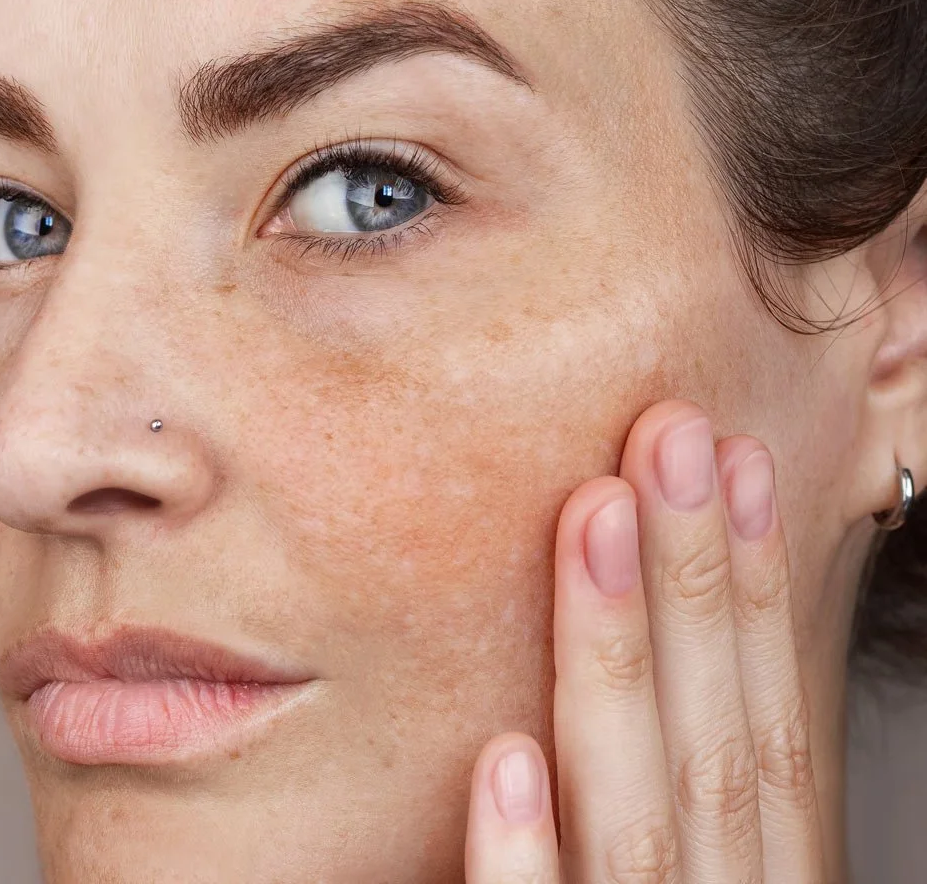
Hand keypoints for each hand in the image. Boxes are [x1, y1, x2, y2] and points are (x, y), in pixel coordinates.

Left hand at [463, 400, 825, 881]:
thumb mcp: (677, 880)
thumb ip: (662, 788)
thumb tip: (651, 632)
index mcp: (755, 883)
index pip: (769, 726)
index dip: (758, 590)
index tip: (736, 457)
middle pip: (716, 744)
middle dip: (698, 579)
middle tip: (670, 432)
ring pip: (640, 819)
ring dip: (617, 659)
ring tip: (594, 517)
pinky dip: (524, 853)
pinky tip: (501, 757)